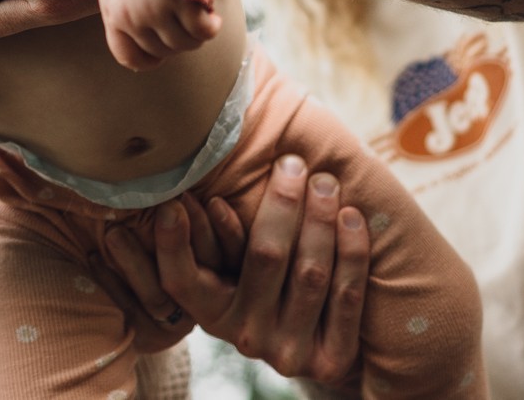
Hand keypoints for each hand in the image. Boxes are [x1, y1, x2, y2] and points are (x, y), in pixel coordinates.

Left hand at [98, 0, 221, 70]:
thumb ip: (128, 15)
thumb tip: (144, 57)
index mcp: (113, 12)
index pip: (128, 57)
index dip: (150, 57)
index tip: (162, 47)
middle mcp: (131, 15)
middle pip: (164, 51)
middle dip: (178, 39)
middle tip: (186, 20)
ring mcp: (157, 10)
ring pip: (186, 45)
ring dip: (197, 34)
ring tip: (197, 13)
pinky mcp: (184, 2)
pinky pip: (205, 32)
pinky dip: (212, 26)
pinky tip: (211, 14)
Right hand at [101, 156, 368, 384]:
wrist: (314, 351)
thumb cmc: (262, 288)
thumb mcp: (228, 269)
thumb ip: (209, 234)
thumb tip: (177, 189)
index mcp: (210, 312)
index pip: (181, 278)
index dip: (172, 243)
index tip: (171, 202)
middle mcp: (245, 335)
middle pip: (264, 258)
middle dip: (283, 204)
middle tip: (293, 164)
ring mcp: (289, 350)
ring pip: (310, 274)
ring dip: (320, 220)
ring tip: (325, 182)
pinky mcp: (331, 359)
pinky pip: (346, 298)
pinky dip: (351, 253)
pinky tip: (350, 217)